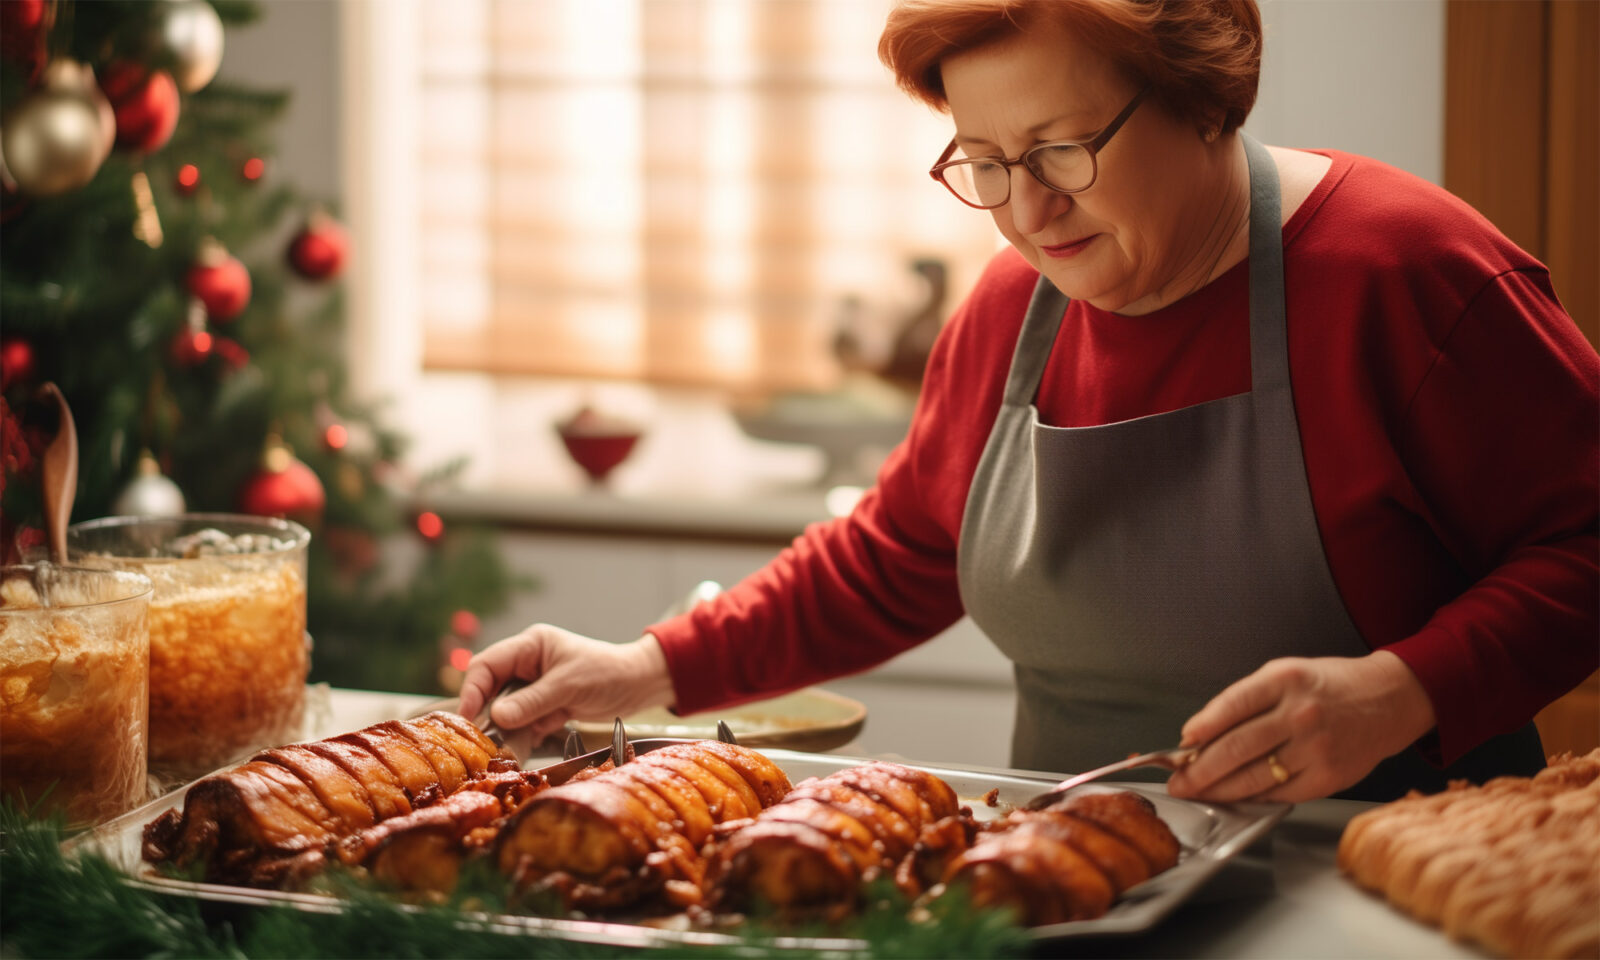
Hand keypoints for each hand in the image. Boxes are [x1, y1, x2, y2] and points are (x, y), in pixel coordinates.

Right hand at [456, 624, 675, 743]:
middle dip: (485, 711)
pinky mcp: (546, 706)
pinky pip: (523, 721)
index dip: (473, 689)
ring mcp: (536, 686)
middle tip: (480, 737)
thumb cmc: (607, 672)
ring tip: (500, 746)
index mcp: (530, 646)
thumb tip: (497, 717)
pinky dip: (521, 734)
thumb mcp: (568, 685)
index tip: (468, 716)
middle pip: (491, 687)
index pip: (487, 664)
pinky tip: (522, 746)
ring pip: (505, 708)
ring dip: (503, 726)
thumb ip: (532, 701)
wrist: (640, 685)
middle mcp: (528, 664)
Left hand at [1165, 651, 1435, 802]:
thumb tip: (1203, 735)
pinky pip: (1278, 793)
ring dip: (1218, 789)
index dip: (1201, 728)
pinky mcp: (1329, 778)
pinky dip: (1251, 797)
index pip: (1231, 705)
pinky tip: (1235, 797)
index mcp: (1285, 680)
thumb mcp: (1286, 674)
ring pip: (1254, 776)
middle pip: (1236, 747)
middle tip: (1178, 781)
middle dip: (1199, 770)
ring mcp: (1316, 748)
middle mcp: (1300, 714)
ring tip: (1197, 792)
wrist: (1390, 701)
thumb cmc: (1329, 686)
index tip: (1182, 744)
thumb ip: (1247, 700)